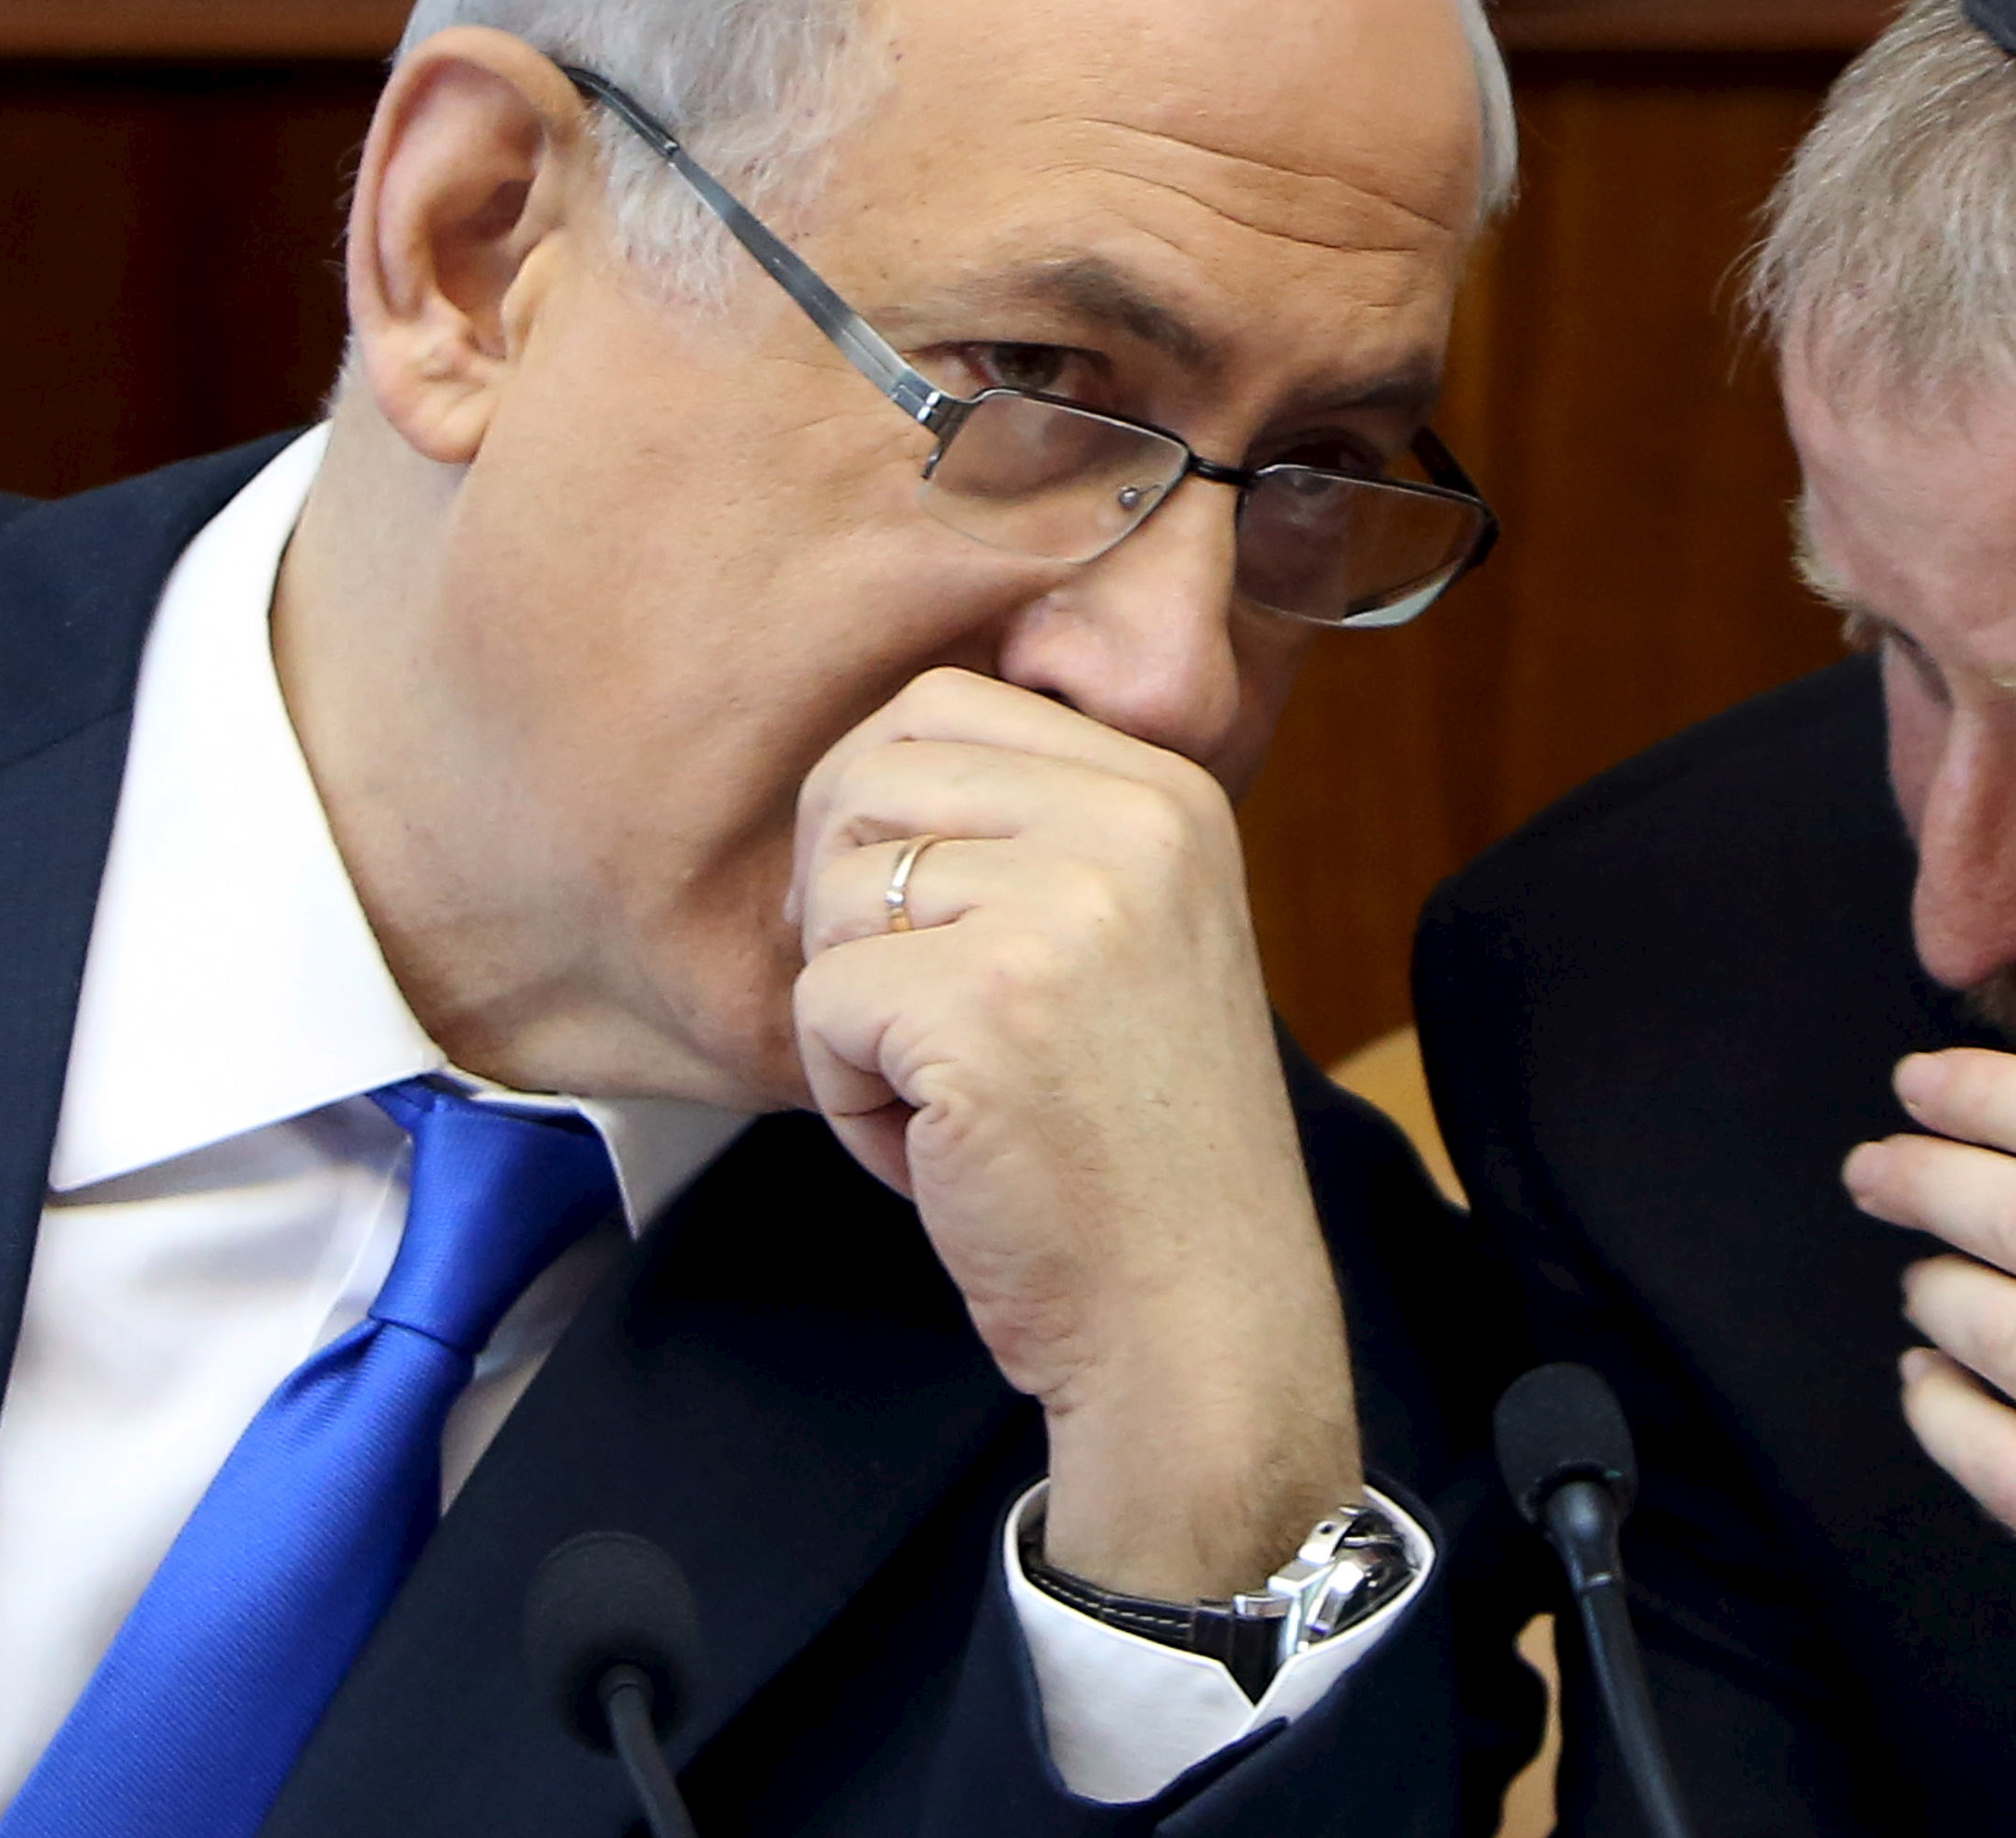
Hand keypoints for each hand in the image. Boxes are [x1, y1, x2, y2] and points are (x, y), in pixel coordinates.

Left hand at [790, 665, 1360, 1601]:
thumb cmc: (1135, 1145)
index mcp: (1168, 792)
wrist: (1198, 1312)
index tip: (923, 924)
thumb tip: (849, 771)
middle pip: (868, 774)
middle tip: (910, 1012)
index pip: (942, 702)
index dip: (883, 812)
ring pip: (832, 891)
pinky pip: (817, 1004)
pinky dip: (846, 1095)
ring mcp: (1062, 911)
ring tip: (948, 1090)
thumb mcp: (1131, 933)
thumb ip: (1033, 832)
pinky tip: (939, 1147)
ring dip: (850, 1009)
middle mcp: (1129, 824)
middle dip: (846, 899)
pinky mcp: (983, 1008)